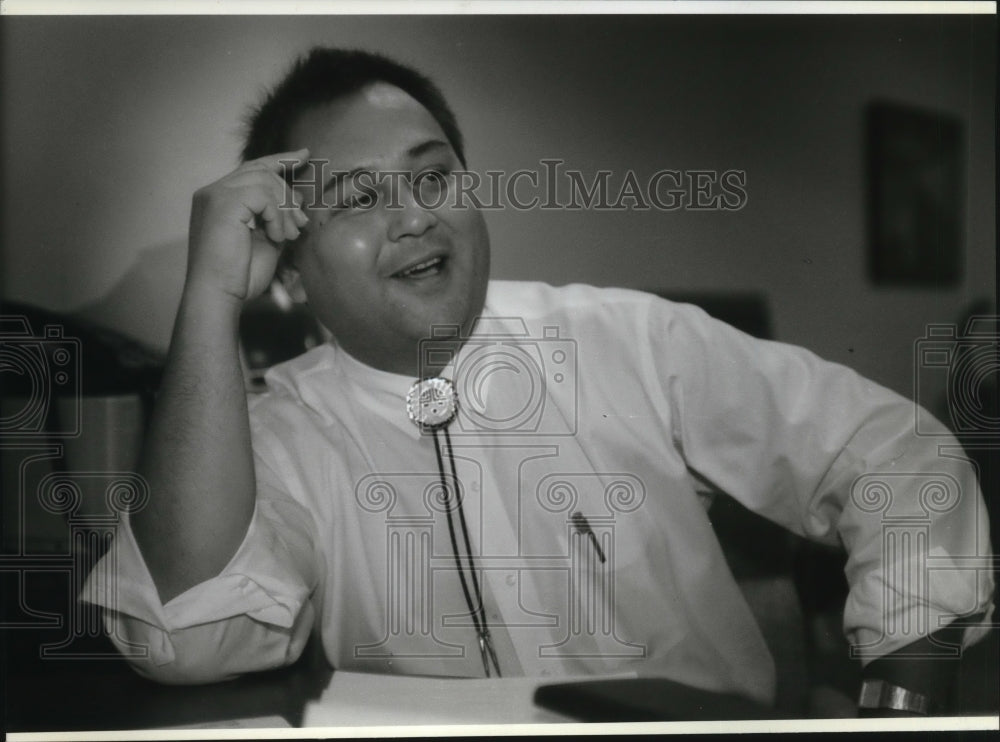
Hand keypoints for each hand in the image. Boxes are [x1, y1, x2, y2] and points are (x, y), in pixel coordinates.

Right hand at [185, 149, 309, 302]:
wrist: (218, 295)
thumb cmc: (239, 276)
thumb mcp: (266, 241)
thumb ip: (278, 218)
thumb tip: (297, 199)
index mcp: (219, 199)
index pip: (253, 168)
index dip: (280, 159)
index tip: (305, 156)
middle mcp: (212, 191)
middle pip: (262, 171)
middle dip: (288, 195)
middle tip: (301, 224)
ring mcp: (215, 194)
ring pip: (264, 180)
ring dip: (284, 209)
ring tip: (288, 236)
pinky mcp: (223, 202)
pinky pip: (262, 195)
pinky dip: (277, 215)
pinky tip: (276, 236)